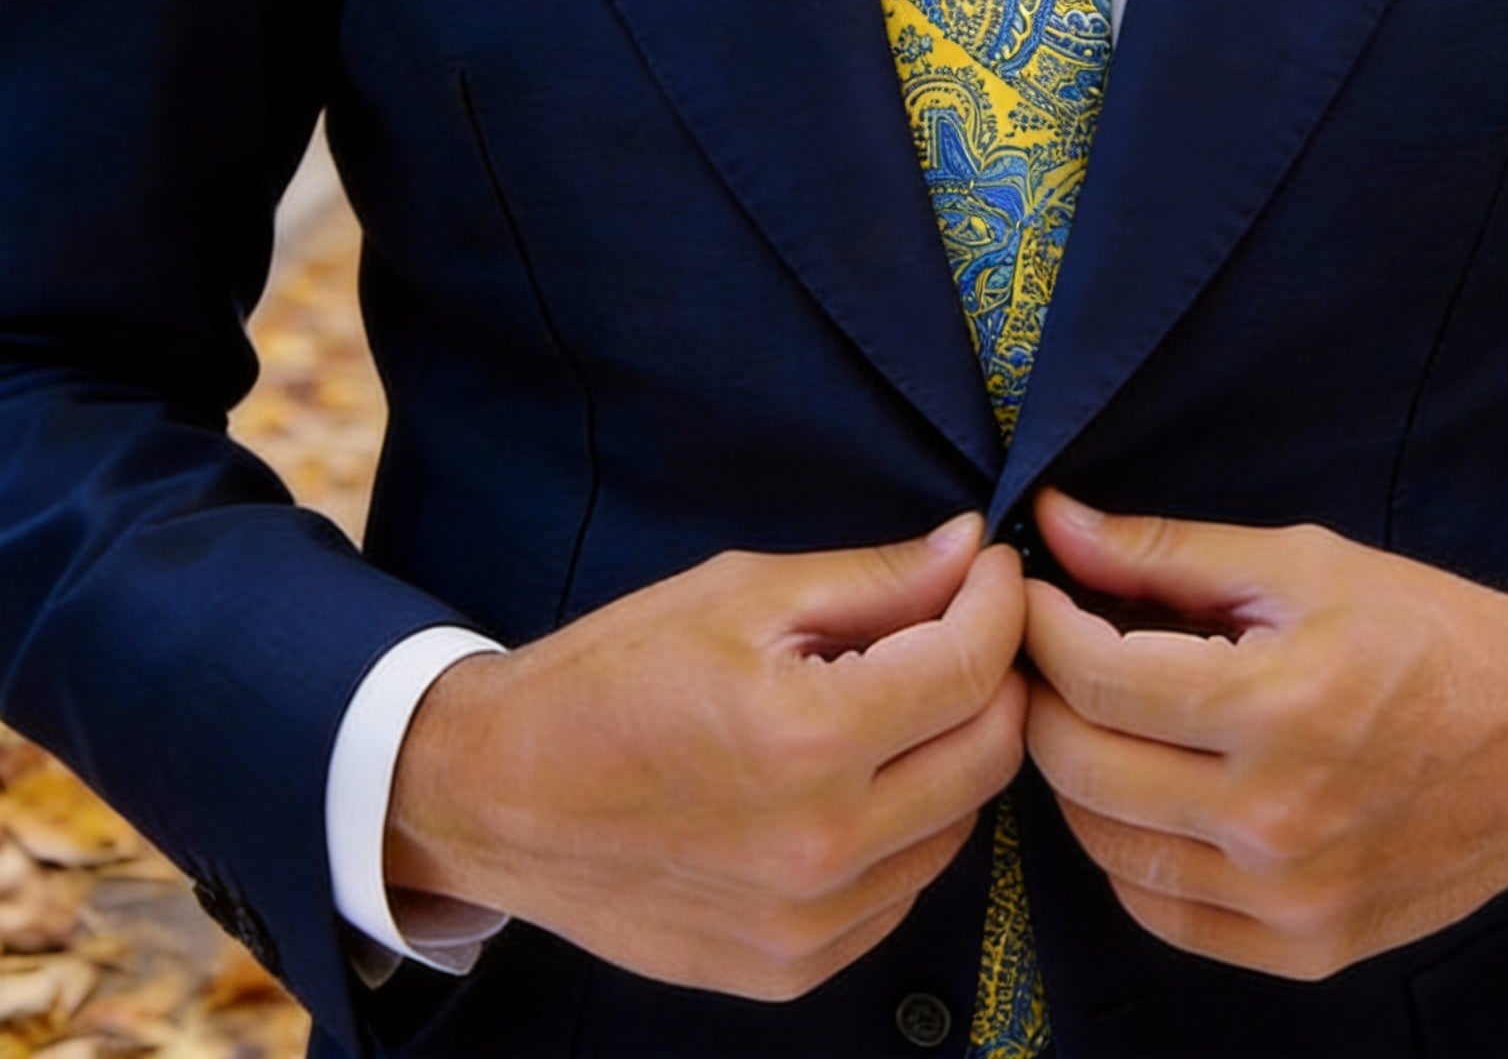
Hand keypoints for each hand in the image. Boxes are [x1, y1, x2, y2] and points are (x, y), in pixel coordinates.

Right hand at [385, 513, 1025, 999]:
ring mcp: (810, 922)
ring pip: (960, 825)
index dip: (1000, 602)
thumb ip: (874, 579)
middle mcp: (822, 845)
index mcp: (808, 738)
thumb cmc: (610, 678)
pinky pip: (903, 888)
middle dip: (996, 674)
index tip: (992, 569)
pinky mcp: (793, 968)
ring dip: (954, 752)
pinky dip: (907, 826)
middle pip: (990, 753)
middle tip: (963, 625)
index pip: (971, 667)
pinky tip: (857, 776)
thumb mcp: (740, 593)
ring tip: (899, 699)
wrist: (496, 797)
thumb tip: (970, 551)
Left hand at [1022, 488, 1507, 980]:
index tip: (1031, 591)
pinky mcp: (1305, 947)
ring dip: (1076, 775)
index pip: (1096, 675)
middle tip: (1048, 650)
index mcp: (1278, 706)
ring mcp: (1289, 897)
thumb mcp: (1302, 563)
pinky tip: (1142, 793)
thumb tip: (1057, 522)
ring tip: (1091, 714)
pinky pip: (1162, 912)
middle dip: (1042, 695)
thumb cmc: (1431, 634)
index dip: (1041, 624)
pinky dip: (1128, 852)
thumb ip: (1166, 552)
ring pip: (1106, 847)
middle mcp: (1276, 817)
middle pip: (1082, 765)